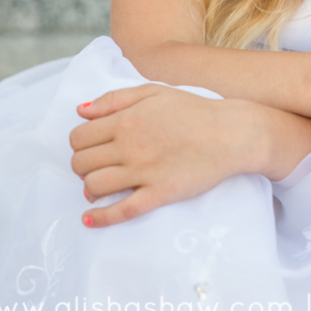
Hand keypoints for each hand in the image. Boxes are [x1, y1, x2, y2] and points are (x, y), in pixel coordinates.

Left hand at [69, 85, 269, 227]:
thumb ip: (115, 99)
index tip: (92, 147)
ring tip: (99, 187)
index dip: (79, 144)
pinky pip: (122, 210)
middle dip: (83, 166)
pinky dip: (101, 217)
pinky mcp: (160, 193)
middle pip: (82, 163)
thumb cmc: (194, 111)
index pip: (79, 137)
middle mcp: (130, 146)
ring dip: (90, 189)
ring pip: (94, 187)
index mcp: (127, 119)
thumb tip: (81, 111)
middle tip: (98, 166)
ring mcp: (144, 172)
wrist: (231, 133)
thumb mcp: (153, 91)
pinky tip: (90, 218)